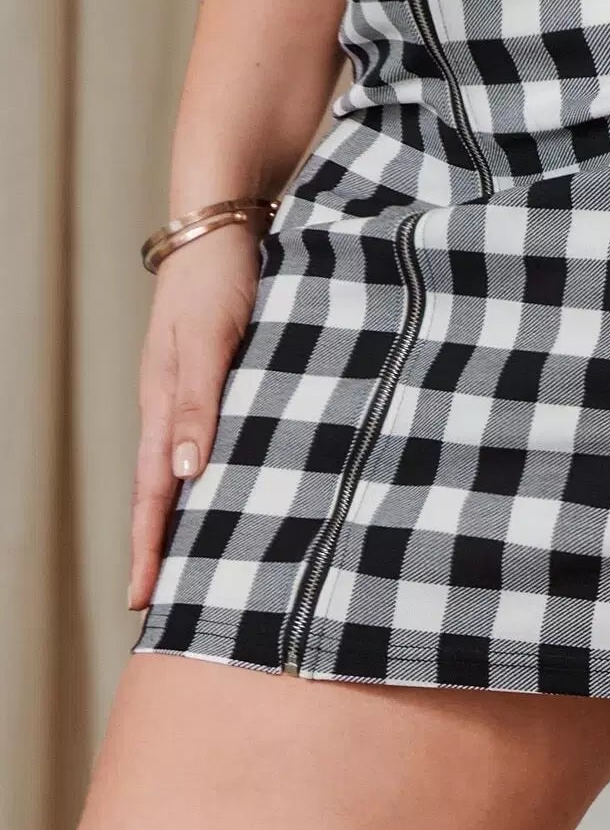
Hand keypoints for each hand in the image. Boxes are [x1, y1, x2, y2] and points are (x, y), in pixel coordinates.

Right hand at [128, 224, 260, 610]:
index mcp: (165, 403)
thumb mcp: (209, 338)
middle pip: (168, 492)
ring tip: (210, 569)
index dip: (150, 548)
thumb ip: (200, 403)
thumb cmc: (218, 275)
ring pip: (195, 470)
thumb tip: (186, 476)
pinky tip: (246, 494)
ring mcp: (200, 392)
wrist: (227, 221)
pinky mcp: (228, 376)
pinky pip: (224, 439)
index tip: (143, 604)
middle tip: (174, 609)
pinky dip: (227, 475)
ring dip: (199, 518)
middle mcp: (179, 406)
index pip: (154, 493)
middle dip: (167, 549)